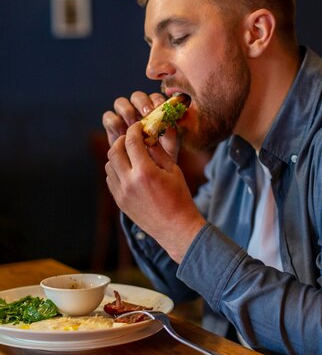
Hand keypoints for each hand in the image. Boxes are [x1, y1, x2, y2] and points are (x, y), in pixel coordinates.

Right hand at [102, 91, 177, 159]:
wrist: (147, 173)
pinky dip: (114, 122)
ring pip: (120, 103)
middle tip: (147, 114)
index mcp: (156, 111)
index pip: (155, 98)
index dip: (156, 100)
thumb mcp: (169, 147)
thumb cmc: (162, 158)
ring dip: (127, 110)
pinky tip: (122, 134)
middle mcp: (139, 110)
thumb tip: (170, 120)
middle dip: (142, 103)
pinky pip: (109, 117)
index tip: (159, 108)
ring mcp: (124, 117)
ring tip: (133, 125)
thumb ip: (170, 133)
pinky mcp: (112, 127)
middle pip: (137, 96)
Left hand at [105, 121, 205, 262]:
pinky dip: (115, 170)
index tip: (138, 127)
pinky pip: (110, 179)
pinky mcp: (119, 201)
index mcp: (145, 172)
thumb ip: (158, 151)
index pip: (131, 141)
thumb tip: (148, 137)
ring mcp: (122, 193)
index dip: (134, 130)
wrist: (175, 227)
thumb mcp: (173, 170)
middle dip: (122, 140)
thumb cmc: (179, 197)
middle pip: (114, 150)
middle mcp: (129, 182)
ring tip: (130, 154)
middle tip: (131, 138)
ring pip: (109, 164)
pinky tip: (128, 169)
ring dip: (117, 155)